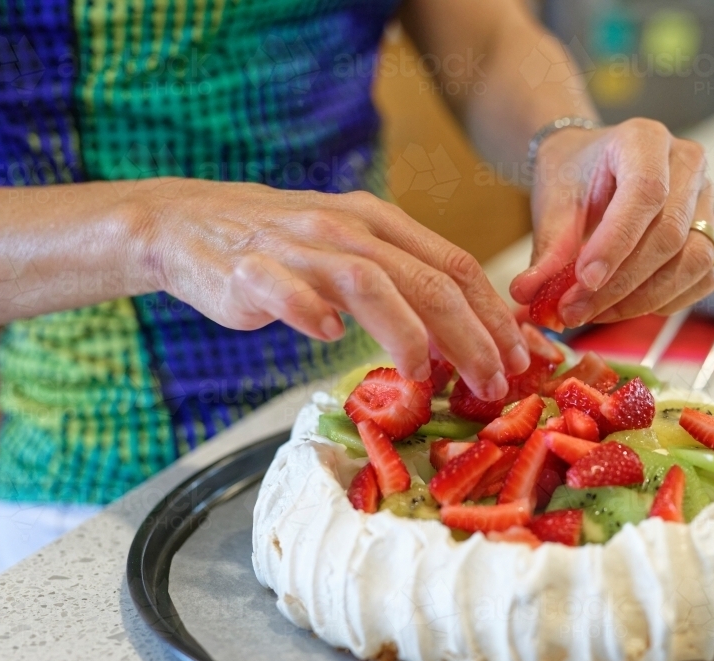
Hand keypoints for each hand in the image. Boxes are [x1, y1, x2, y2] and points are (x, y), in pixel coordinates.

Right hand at [130, 179, 528, 399]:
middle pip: (425, 280)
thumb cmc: (287, 247)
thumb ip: (405, 284)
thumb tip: (463, 337)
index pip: (455, 265)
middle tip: (494, 382)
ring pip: (367, 282)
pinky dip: (310, 311)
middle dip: (469, 335)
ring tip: (423, 376)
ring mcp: (298, 247)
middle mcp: (347, 229)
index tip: (521, 357)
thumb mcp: (355, 251)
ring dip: (405, 332)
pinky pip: (286, 289)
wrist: (192, 224)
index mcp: (380, 223)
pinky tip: (328, 339)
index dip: (494, 314)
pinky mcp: (250, 270)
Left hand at [510, 118, 713, 326]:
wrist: (590, 167)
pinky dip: (663, 302)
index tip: (583, 280)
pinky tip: (623, 306)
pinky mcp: (712, 235)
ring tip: (594, 312)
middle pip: (669, 234)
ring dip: (642, 299)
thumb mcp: (552, 202)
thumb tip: (528, 294)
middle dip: (621, 284)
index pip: (645, 193)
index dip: (616, 243)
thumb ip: (547, 249)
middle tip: (574, 310)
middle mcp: (688, 164)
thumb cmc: (573, 176)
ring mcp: (707, 200)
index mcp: (646, 139)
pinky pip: (701, 279)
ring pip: (693, 262)